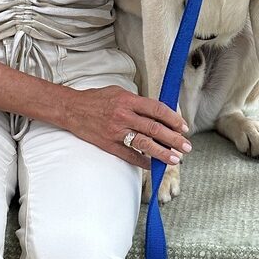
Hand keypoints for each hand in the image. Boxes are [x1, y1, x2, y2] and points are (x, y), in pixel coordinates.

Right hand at [70, 87, 190, 166]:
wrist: (71, 109)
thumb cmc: (96, 99)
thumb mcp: (119, 92)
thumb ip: (138, 102)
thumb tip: (158, 113)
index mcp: (128, 100)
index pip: (157, 109)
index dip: (173, 119)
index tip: (184, 127)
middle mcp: (124, 116)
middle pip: (155, 129)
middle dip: (174, 139)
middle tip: (187, 147)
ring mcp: (116, 131)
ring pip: (145, 144)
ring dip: (163, 153)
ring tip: (176, 159)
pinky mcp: (108, 144)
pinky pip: (129, 155)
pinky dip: (142, 161)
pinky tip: (153, 165)